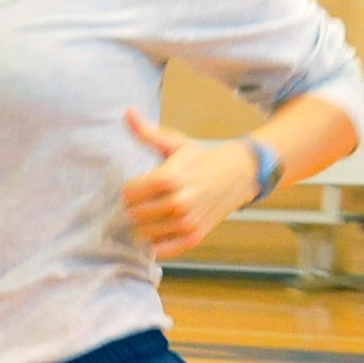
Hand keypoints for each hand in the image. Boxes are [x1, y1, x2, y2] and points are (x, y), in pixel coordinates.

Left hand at [121, 110, 259, 259]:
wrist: (236, 176)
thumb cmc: (200, 159)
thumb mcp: (175, 144)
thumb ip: (147, 133)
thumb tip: (127, 112)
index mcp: (168, 178)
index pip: (128, 194)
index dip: (129, 191)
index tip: (137, 187)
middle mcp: (177, 203)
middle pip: (133, 215)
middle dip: (134, 208)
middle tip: (143, 203)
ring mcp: (186, 223)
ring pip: (143, 234)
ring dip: (142, 226)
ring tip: (151, 215)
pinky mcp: (193, 238)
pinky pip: (161, 250)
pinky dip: (156, 243)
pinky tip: (159, 231)